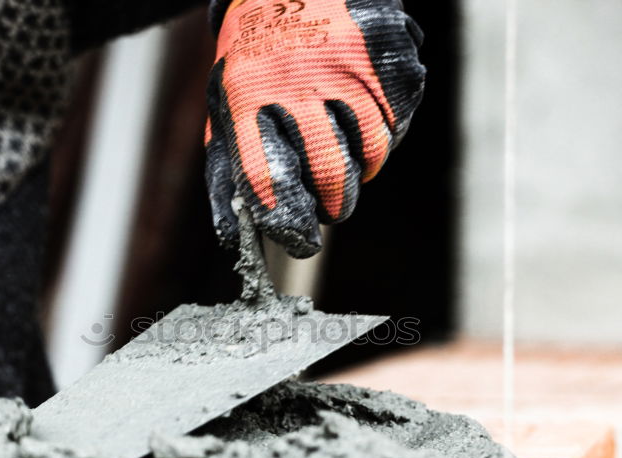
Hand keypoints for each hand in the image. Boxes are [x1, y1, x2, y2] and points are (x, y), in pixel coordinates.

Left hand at [205, 0, 425, 257]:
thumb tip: (233, 239)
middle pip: (327, 172)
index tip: (296, 238)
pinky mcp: (383, 56)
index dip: (285, 219)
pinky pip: (396, 122)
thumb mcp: (225, 107)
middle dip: (333, 205)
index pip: (266, 176)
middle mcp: (296, 80)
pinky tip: (365, 120)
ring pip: (370, 151)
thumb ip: (227, 174)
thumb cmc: (256, 59)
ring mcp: (346, 66)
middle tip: (330, 208)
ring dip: (361, 170)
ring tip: (345, 159)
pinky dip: (385, 135)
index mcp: (246, 96)